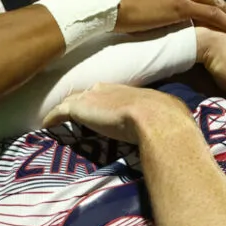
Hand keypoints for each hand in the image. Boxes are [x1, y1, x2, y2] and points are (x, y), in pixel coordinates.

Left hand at [43, 83, 191, 144]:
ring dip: (67, 107)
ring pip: (74, 99)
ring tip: (58, 114)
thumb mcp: (171, 117)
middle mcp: (111, 89)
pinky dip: (53, 117)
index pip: (114, 93)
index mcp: (133, 91)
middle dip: (86, 99)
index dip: (106, 100)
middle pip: (92, 91)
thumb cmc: (170, 122)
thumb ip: (167, 123)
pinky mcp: (80, 109)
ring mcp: (94, 97)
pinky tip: (45, 124)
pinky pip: (60, 111)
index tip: (102, 108)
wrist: (157, 121)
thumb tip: (181, 136)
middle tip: (78, 108)